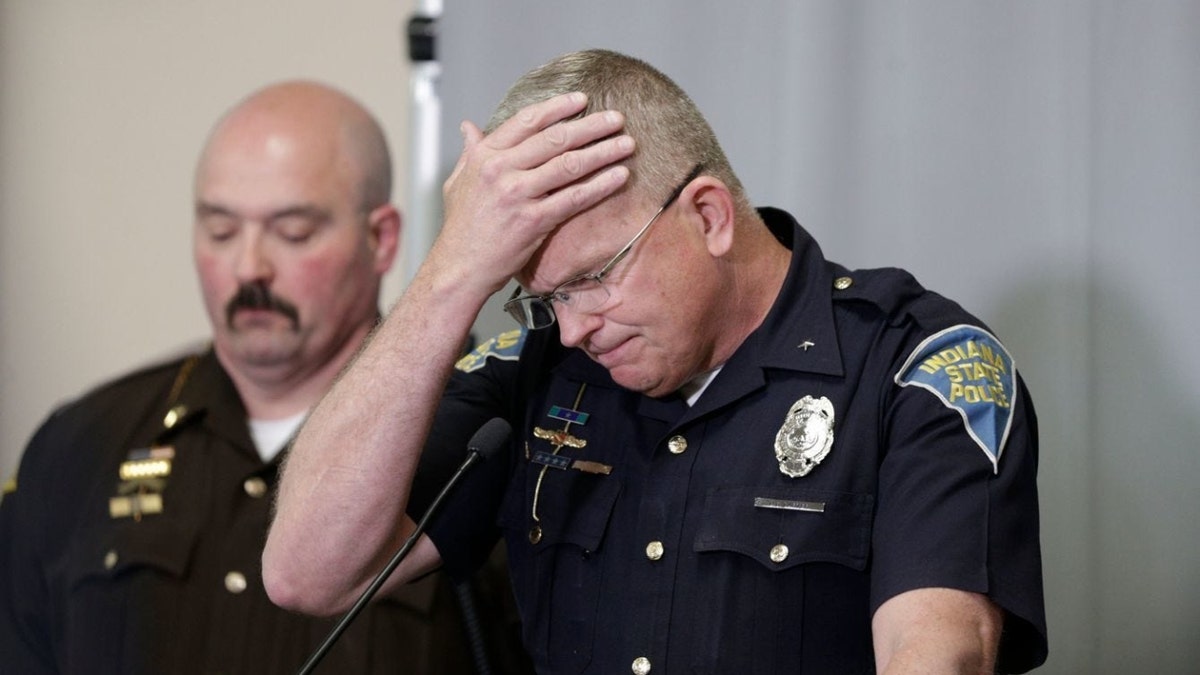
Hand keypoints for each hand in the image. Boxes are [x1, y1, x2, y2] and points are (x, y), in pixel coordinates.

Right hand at [434, 92, 634, 295]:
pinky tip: (620, 175)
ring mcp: (517, 194)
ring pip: (569, 164)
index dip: (557, 107)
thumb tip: (469, 127)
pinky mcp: (533, 220)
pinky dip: (601, 185)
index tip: (581, 100)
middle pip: (554, 138)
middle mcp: (500, 170)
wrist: (459, 268)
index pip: (526, 121)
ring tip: (627, 143)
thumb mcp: (457, 182)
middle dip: (590, 126)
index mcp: (484, 156)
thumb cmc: (461, 228)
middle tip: (616, 117)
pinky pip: (574, 198)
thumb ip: (469, 152)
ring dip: (603, 151)